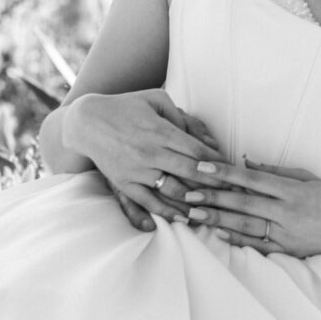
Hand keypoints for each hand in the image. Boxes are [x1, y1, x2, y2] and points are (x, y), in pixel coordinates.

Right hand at [63, 90, 224, 228]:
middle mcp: (150, 152)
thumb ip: (183, 117)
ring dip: (195, 202)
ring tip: (215, 211)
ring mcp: (136, 170)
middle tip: (234, 194)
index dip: (217, 163)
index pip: (196, 151)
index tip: (232, 171)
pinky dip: (167, 212)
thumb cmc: (127, 106)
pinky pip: (147, 202)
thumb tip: (206, 141)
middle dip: (215, 185)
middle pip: (190, 173)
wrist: (86, 121)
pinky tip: (183, 219)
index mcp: (160, 131)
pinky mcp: (123, 183)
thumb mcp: (156, 100)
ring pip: (172, 191)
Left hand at [183, 159, 320, 257]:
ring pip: (246, 224)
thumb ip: (276, 171)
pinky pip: (257, 245)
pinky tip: (218, 232)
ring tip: (195, 213)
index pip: (252, 179)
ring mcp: (286, 233)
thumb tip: (247, 163)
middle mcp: (287, 211)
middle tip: (189, 192)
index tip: (203, 167)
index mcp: (292, 190)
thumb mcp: (306, 177)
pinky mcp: (286, 250)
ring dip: (218, 218)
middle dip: (214, 196)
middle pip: (244, 202)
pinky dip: (236, 238)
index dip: (226, 172)